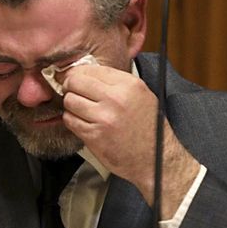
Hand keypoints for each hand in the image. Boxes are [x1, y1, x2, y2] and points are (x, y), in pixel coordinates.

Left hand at [61, 65, 198, 210]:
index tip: (75, 78)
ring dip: (71, 105)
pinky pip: (70, 120)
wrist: (156, 158)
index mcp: (129, 85)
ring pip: (70, 101)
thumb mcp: (141, 95)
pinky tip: (82, 122)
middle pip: (76, 82)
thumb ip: (116, 82)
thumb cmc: (149, 128)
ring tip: (80, 109)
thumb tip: (87, 73)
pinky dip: (72, 120)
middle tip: (71, 91)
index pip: (91, 69)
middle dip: (70, 86)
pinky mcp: (94, 136)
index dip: (79, 73)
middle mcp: (116, 99)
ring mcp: (104, 118)